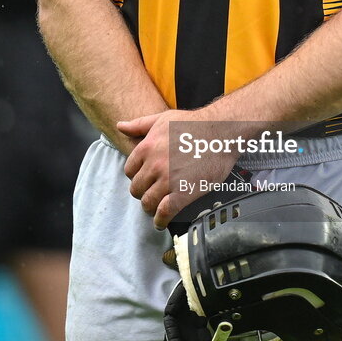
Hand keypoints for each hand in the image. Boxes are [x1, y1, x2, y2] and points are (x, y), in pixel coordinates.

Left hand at [117, 110, 239, 228]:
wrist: (221, 131)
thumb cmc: (194, 123)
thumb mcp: (163, 119)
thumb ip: (139, 124)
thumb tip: (120, 126)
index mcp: (147, 147)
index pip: (129, 171)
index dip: (137, 175)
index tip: (145, 178)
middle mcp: (154, 165)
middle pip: (136, 189)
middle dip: (143, 191)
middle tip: (153, 192)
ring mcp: (168, 180)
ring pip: (147, 202)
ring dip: (151, 207)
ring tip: (157, 207)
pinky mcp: (183, 193)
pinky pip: (164, 212)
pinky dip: (160, 220)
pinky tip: (161, 221)